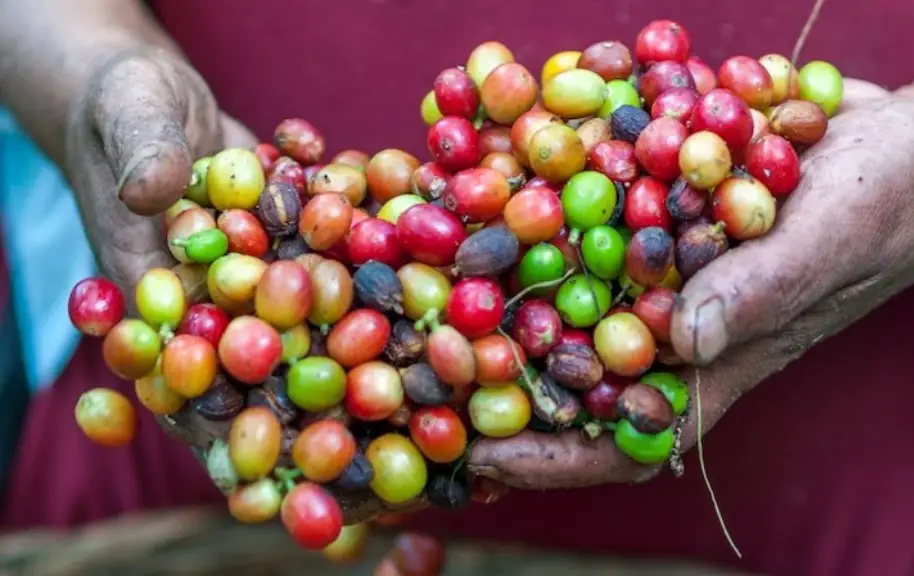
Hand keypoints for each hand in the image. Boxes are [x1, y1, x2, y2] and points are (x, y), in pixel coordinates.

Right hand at [64, 48, 420, 522]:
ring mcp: (270, 275)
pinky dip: (383, 264)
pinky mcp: (307, 244)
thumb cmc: (123, 105)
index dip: (229, 409)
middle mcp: (223, 298)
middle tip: (383, 423)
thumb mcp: (128, 118)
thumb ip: (142, 156)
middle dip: (319, 394)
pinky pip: (346, 258)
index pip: (189, 368)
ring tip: (433, 365)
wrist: (157, 89)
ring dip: (372, 340)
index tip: (279, 443)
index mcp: (160, 293)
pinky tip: (433, 277)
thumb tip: (151, 191)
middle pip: (270, 359)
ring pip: (322, 318)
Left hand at [468, 80, 913, 487]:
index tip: (485, 457)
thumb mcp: (839, 235)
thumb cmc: (895, 199)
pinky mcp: (661, 204)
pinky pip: (593, 217)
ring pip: (572, 291)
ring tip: (431, 281)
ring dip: (506, 289)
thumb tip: (690, 337)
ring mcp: (666, 262)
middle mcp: (680, 316)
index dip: (560, 455)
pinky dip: (546, 205)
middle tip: (424, 369)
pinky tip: (495, 181)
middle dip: (504, 375)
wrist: (913, 137)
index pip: (633, 430)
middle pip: (577, 365)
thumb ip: (767, 288)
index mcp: (723, 356)